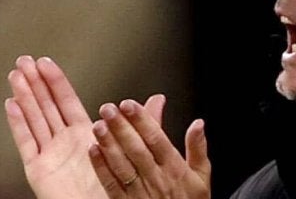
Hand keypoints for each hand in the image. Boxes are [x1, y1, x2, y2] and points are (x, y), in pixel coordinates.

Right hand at [5, 56, 165, 198]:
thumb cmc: (122, 188)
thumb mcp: (137, 149)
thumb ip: (144, 124)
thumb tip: (158, 99)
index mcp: (87, 135)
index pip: (67, 102)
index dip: (56, 82)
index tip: (46, 61)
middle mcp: (65, 143)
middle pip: (46, 106)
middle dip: (35, 83)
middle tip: (24, 60)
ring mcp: (50, 156)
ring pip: (34, 119)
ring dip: (25, 97)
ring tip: (16, 74)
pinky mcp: (39, 171)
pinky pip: (27, 143)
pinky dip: (18, 124)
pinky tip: (12, 105)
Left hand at [88, 99, 210, 197]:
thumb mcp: (202, 178)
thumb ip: (198, 149)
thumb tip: (198, 124)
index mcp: (175, 169)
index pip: (157, 139)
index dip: (142, 120)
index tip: (130, 105)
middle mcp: (156, 178)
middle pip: (137, 148)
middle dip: (122, 127)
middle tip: (108, 108)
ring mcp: (140, 192)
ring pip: (122, 164)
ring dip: (109, 144)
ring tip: (99, 125)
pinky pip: (111, 184)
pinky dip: (101, 167)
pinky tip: (93, 151)